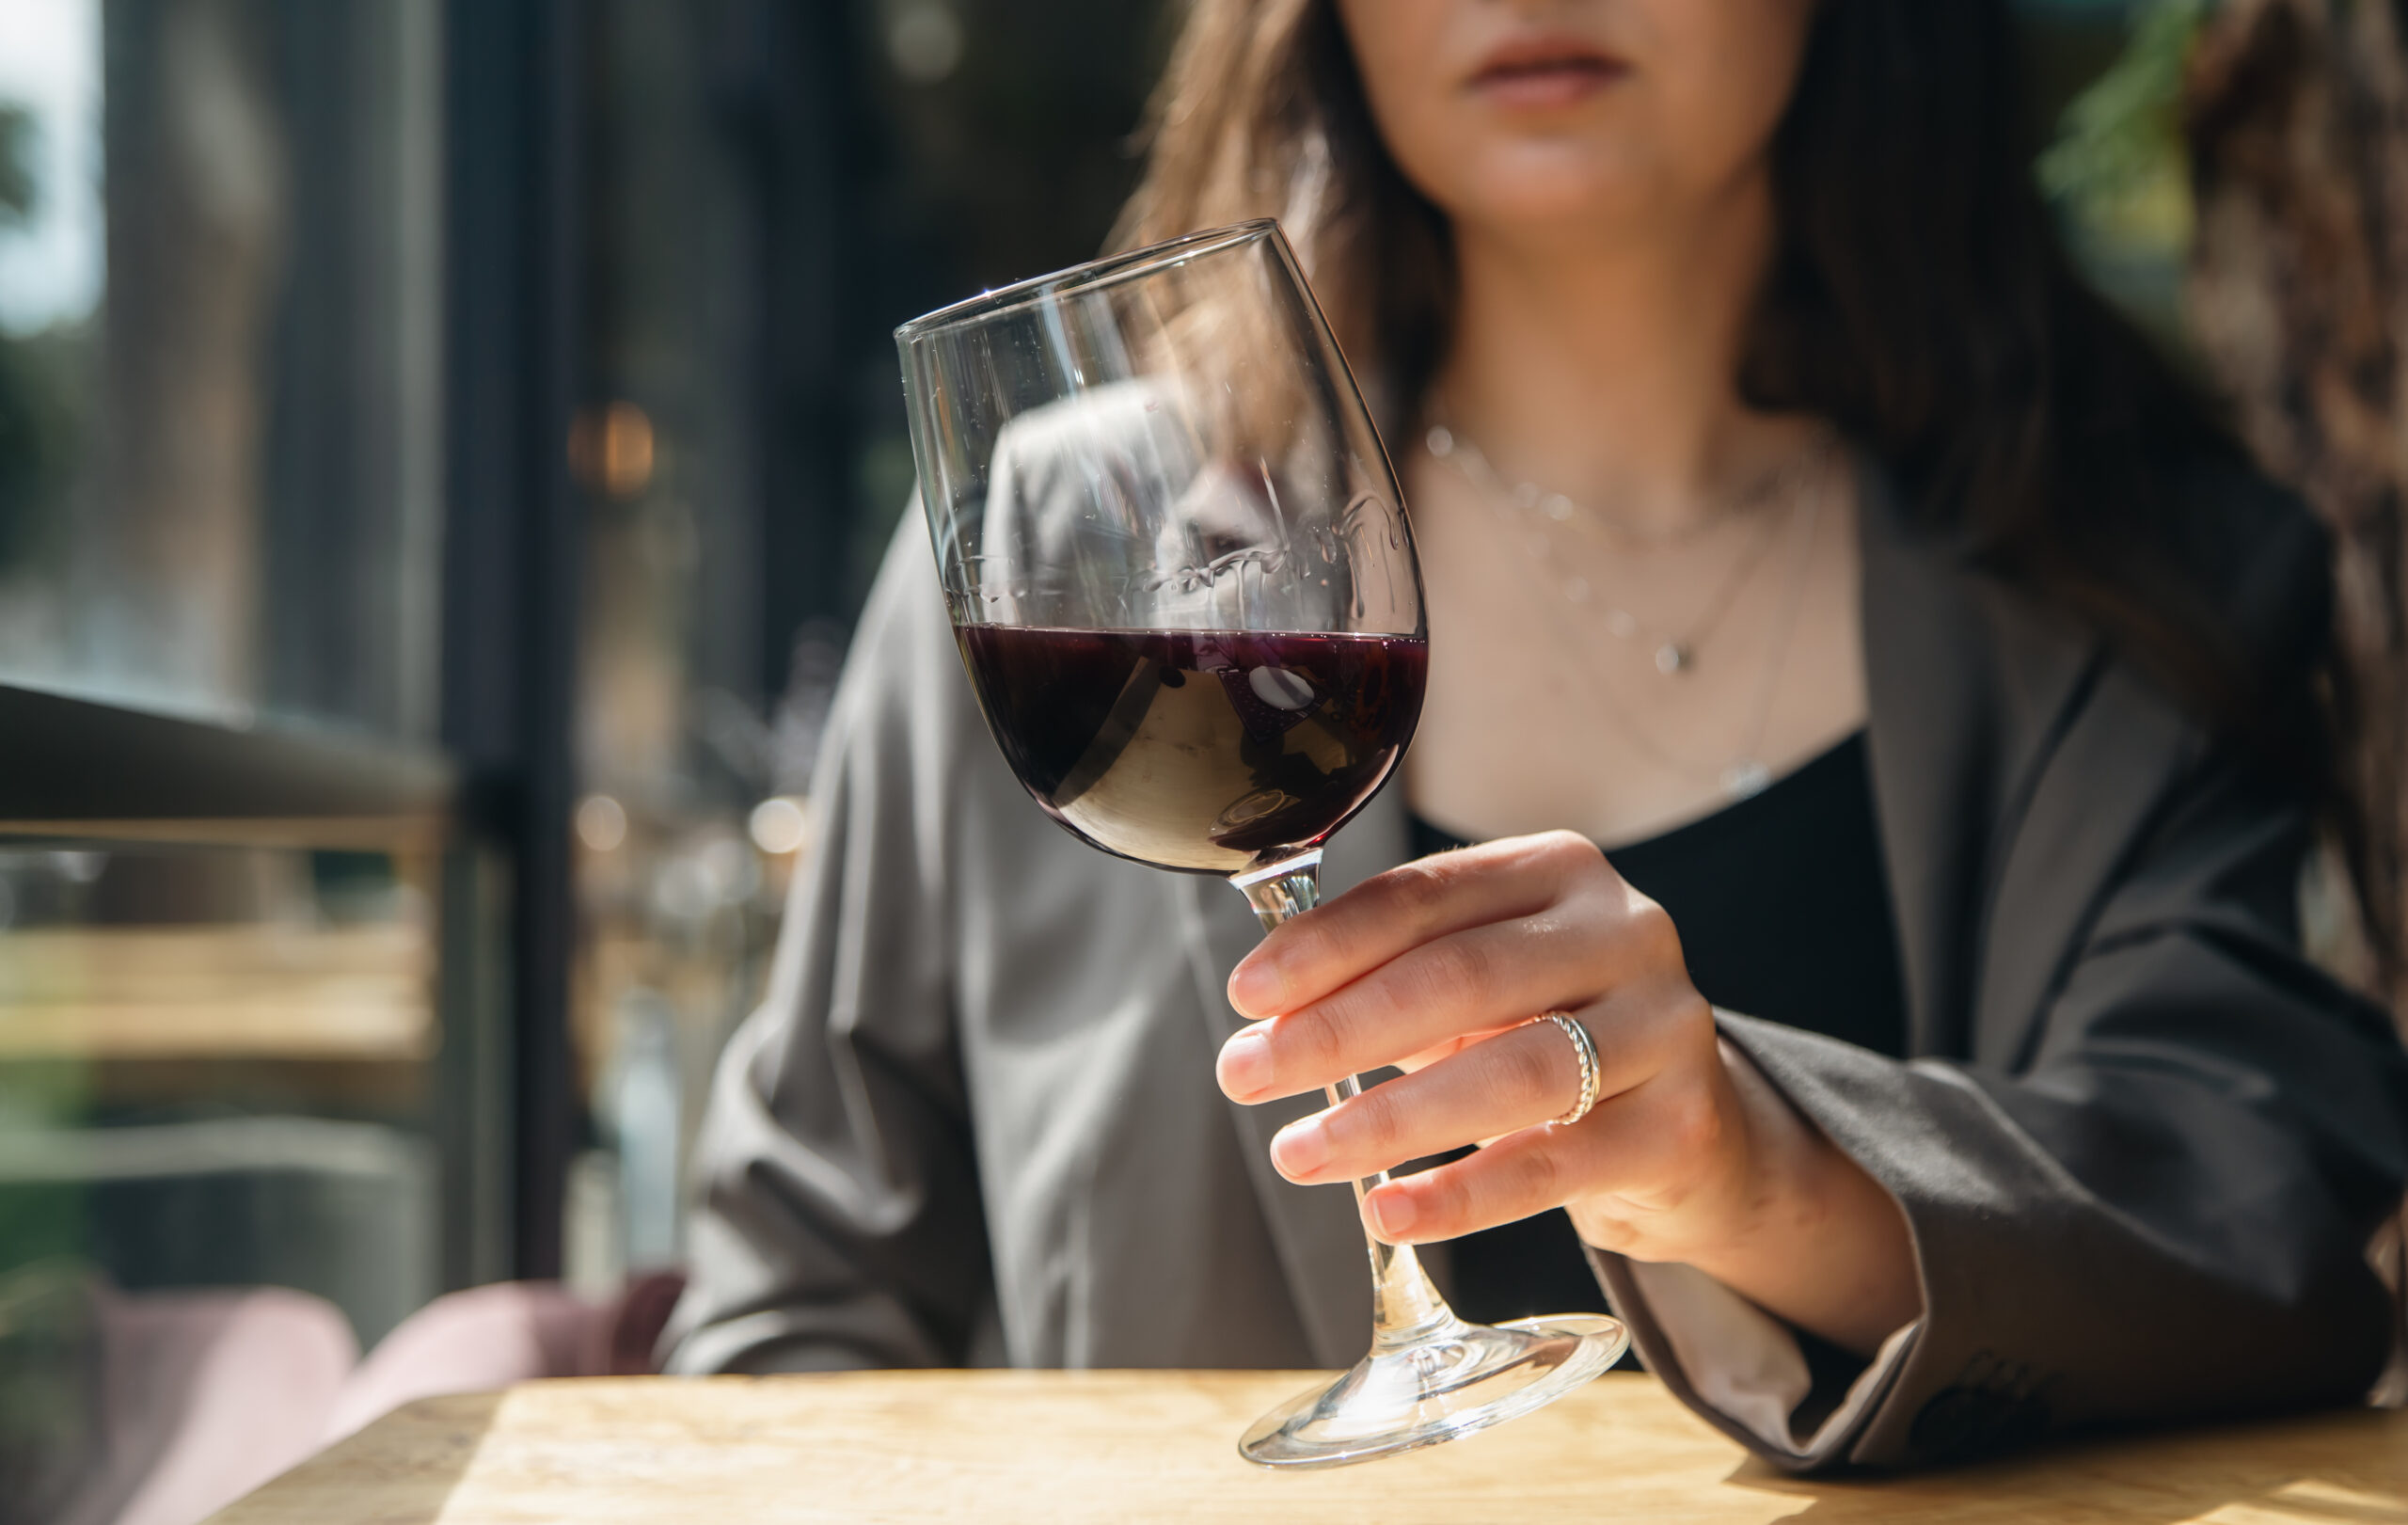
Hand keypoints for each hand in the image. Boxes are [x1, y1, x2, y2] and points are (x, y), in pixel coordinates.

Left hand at [1215, 831, 1917, 1354]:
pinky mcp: (1680, 1128)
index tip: (1247, 994)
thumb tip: (1266, 1011)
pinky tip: (1388, 1213)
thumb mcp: (1477, 983)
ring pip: (1513, 1072)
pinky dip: (1459, 1196)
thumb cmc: (1549, 1033)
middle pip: (1462, 976)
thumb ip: (1387, 975)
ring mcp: (1666, 1027)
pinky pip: (1552, 1166)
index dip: (1325, 945)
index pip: (1424, 895)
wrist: (1686, 1129)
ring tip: (1300, 1154)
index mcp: (1558, 871)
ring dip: (1389, 1119)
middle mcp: (1626, 931)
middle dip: (1338, 1031)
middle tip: (1247, 1075)